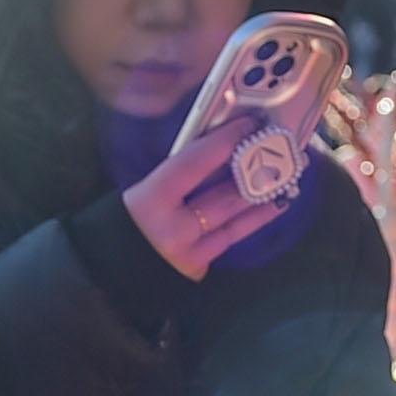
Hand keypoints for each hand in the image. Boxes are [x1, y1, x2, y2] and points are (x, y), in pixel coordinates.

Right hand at [125, 110, 301, 279]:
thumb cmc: (127, 222)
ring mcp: (188, 254)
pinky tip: (268, 210)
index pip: (194, 164)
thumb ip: (176, 176)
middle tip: (280, 152)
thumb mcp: (145, 192)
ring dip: (262, 201)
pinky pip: (228, 241)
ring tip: (286, 184)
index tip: (249, 125)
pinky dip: (248, 223)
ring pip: (234, 223)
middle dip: (253, 173)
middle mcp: (172, 229)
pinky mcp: (198, 270)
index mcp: (150, 200)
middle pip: (222, 197)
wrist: (109, 270)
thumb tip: (217, 151)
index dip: (224, 142)